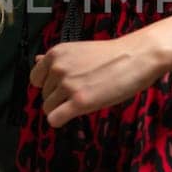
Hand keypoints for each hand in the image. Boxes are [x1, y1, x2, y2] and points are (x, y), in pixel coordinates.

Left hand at [30, 32, 163, 127]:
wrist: (136, 56)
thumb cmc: (111, 55)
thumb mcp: (78, 51)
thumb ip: (57, 59)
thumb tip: (37, 59)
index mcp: (56, 54)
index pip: (35, 79)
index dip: (49, 85)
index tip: (64, 86)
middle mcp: (58, 69)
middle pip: (44, 95)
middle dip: (59, 97)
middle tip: (81, 91)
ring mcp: (68, 86)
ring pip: (49, 108)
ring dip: (63, 108)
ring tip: (84, 99)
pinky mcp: (80, 102)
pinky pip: (55, 119)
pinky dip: (61, 120)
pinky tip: (75, 113)